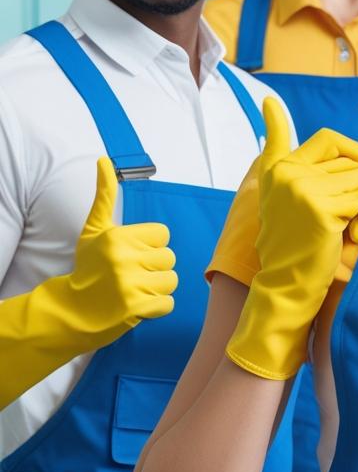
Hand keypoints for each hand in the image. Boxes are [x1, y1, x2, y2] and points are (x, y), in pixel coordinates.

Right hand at [0, 159, 177, 405]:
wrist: (72, 311)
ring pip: (171, 280)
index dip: (149, 246)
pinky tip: (136, 305)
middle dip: (153, 268)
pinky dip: (156, 307)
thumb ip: (104, 196)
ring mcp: (130, 284)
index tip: (130, 254)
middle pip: (169, 257)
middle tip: (130, 275)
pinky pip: (168, 303)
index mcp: (118, 236)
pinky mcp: (136, 308)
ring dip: (157, 288)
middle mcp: (124, 258)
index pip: (163, 235)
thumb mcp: (94, 230)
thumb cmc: (89, 268)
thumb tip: (103, 160)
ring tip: (134, 289)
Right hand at [256, 97, 357, 266]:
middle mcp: (287, 174)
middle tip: (354, 208)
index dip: (287, 122)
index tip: (268, 102)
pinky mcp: (320, 209)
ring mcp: (302, 191)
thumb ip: (284, 168)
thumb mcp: (283, 200)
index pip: (307, 138)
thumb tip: (272, 117)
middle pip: (351, 160)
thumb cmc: (295, 243)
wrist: (288, 283)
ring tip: (346, 225)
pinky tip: (349, 236)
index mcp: (279, 170)